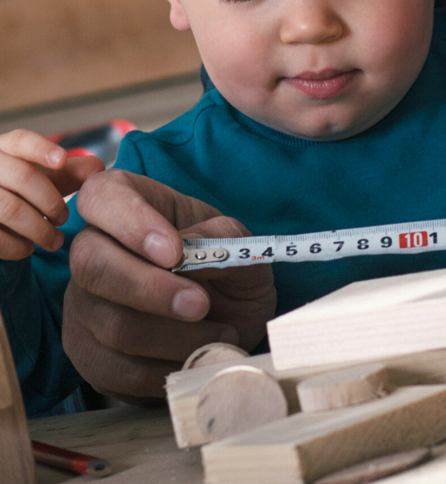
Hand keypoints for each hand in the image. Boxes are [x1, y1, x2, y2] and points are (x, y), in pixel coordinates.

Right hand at [0, 129, 104, 258]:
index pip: (21, 140)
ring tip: (54, 241)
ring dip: (38, 228)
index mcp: (5, 149)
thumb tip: (98, 169)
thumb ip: (69, 172)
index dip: (41, 149)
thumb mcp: (43, 178)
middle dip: (51, 201)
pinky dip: (15, 245)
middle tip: (64, 218)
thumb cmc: (21, 191)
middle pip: (22, 176)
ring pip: (9, 208)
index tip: (62, 159)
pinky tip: (28, 248)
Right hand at [63, 170, 275, 402]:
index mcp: (131, 205)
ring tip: (219, 333)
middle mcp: (94, 249)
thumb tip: (190, 253)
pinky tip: (195, 357)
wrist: (231, 321)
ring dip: (174, 336)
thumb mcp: (242, 246)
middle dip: (152, 290)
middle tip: (200, 305)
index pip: (104, 195)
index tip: (174, 252)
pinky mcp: (88, 352)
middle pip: (92, 265)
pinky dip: (165, 368)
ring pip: (111, 323)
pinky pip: (115, 368)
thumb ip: (222, 239)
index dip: (131, 222)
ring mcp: (84, 303)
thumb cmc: (229, 271)